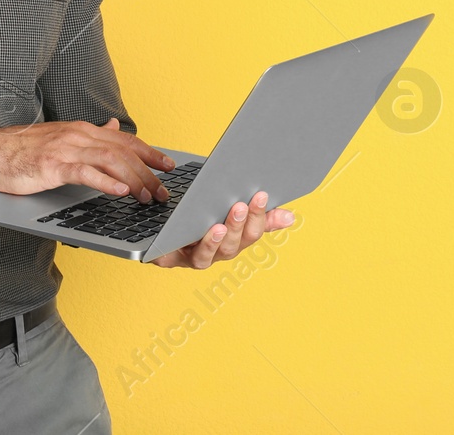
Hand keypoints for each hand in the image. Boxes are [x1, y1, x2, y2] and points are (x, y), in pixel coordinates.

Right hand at [0, 116, 173, 204]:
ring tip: (147, 195)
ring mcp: (66, 149)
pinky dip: (106, 182)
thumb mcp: (62, 137)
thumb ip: (90, 135)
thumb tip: (113, 126)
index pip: (125, 140)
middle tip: (163, 191)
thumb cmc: (22, 151)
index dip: (150, 152)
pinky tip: (119, 191)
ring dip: (133, 179)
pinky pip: (85, 172)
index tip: (168, 165)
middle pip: (123, 151)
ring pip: (110, 161)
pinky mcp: (53, 165)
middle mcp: (78, 135)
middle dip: (148, 171)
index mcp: (82, 130)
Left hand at [149, 190, 295, 268]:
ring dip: (216, 240)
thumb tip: (290, 217)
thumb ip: (260, 214)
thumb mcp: (228, 207)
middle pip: (234, 245)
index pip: (253, 232)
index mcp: (235, 239)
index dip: (261, 216)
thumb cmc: (201, 215)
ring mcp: (196, 257)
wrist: (163, 227)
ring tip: (218, 226)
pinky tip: (188, 236)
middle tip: (240, 205)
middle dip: (238, 225)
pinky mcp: (170, 258)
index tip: (262, 195)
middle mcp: (218, 252)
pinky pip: (179, 258)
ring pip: (210, 255)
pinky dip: (186, 249)